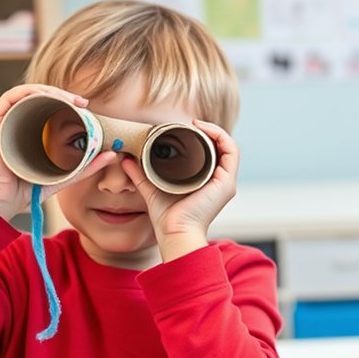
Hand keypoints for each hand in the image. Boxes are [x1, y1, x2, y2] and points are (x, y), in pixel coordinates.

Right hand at [0, 84, 117, 219]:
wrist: (3, 202)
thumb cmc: (28, 190)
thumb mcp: (65, 176)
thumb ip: (87, 167)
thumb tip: (112, 155)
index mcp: (31, 131)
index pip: (48, 106)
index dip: (66, 101)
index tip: (86, 106)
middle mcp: (17, 123)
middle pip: (39, 96)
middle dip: (62, 93)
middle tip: (82, 101)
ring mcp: (5, 122)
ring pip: (26, 93)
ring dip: (48, 90)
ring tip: (68, 99)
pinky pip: (9, 98)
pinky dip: (27, 92)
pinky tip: (44, 95)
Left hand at [121, 120, 238, 260]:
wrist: (175, 233)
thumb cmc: (167, 218)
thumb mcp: (151, 189)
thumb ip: (140, 174)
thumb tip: (127, 159)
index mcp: (208, 182)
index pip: (213, 153)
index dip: (203, 136)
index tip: (185, 127)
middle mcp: (221, 181)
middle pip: (221, 148)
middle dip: (208, 131)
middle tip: (189, 124)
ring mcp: (225, 182)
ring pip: (229, 147)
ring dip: (215, 131)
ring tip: (197, 124)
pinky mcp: (226, 183)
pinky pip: (232, 152)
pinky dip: (221, 137)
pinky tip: (204, 130)